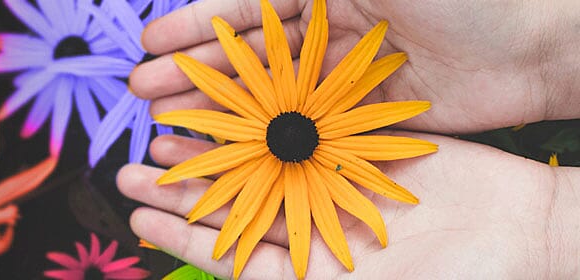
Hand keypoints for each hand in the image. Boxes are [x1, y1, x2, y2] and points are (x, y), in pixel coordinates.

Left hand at [118, 132, 579, 277]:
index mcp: (306, 272)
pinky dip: (265, 120)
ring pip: (256, 166)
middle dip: (182, 188)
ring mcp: (332, 188)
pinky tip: (231, 103)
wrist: (528, 233)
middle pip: (233, 207)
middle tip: (132, 167)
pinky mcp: (357, 152)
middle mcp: (310, 229)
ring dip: (214, 150)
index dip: (181, 236)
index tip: (137, 212)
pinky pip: (300, 134)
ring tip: (165, 130)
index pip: (228, 256)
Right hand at [129, 0, 579, 133]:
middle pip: (245, 58)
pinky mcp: (369, 120)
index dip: (195, 26)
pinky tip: (230, 154)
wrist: (541, 47)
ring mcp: (348, 80)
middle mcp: (331, 33)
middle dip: (192, 73)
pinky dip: (266, 142)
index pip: (244, 10)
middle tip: (142, 95)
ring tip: (168, 127)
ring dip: (218, 112)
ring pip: (267, 98)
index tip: (149, 45)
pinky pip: (306, 131)